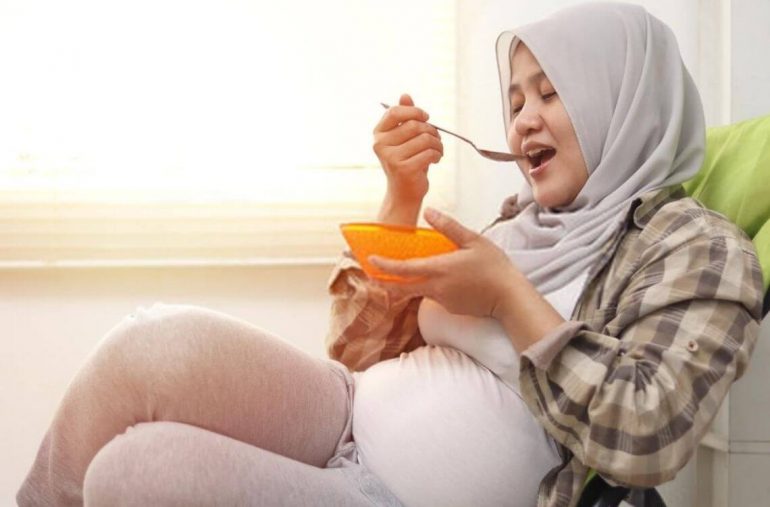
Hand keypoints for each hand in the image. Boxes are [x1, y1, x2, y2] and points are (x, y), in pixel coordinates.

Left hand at [369, 207, 521, 318]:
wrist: (509, 298)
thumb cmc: (494, 267)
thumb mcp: (474, 240)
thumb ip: (448, 227)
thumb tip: (429, 212)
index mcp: (439, 269)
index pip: (403, 269)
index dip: (384, 266)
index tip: (371, 261)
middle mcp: (436, 287)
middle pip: (401, 288)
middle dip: (384, 281)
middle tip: (373, 273)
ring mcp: (442, 300)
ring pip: (418, 291)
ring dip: (408, 283)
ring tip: (407, 270)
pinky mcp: (450, 308)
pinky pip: (434, 296)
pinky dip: (431, 287)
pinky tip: (444, 279)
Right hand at [373, 94, 443, 205]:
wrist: (404, 192)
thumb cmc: (406, 161)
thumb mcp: (405, 138)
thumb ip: (405, 117)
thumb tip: (405, 95)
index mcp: (378, 134)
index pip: (395, 112)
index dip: (414, 111)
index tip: (426, 118)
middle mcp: (380, 145)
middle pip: (414, 125)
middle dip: (431, 130)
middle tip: (436, 139)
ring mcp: (391, 157)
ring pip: (424, 139)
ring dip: (437, 144)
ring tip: (437, 150)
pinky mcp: (403, 169)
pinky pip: (429, 153)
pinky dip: (437, 155)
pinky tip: (436, 160)